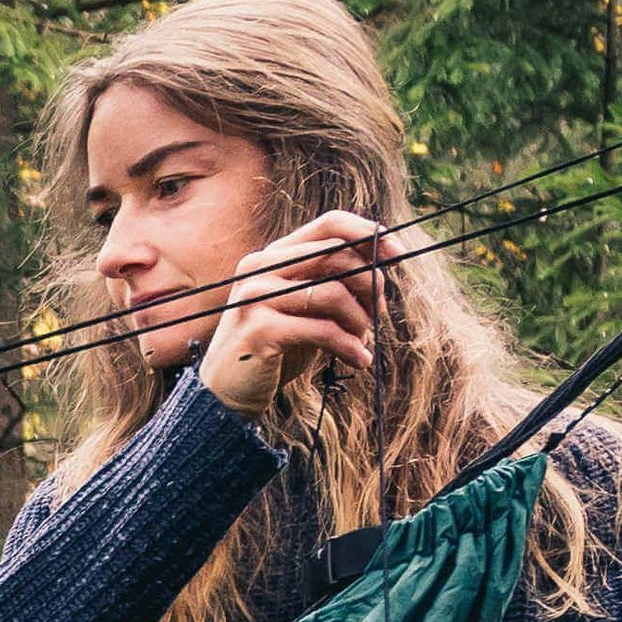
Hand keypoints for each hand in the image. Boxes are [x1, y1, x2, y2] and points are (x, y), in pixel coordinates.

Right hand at [191, 207, 399, 415]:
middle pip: (336, 256)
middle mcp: (260, 268)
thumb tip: (383, 266)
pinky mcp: (259, 330)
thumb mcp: (303, 311)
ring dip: (361, 320)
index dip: (368, 232)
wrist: (224, 396)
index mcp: (272, 256)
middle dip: (370, 283)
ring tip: (364, 341)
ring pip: (333, 293)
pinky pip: (323, 330)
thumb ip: (331, 284)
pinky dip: (350, 346)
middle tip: (380, 312)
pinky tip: (360, 360)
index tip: (397, 253)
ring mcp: (255, 297)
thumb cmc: (272, 350)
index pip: (329, 224)